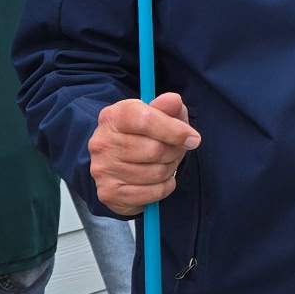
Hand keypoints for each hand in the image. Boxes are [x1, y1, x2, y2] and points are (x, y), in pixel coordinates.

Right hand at [89, 93, 200, 215]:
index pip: (146, 120)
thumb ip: (169, 106)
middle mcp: (102, 142)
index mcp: (113, 116)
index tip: (192, 138)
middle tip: (174, 151)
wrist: (121, 165)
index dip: (175, 130)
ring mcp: (103, 169)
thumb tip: (172, 100)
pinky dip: (164, 187)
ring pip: (156, 173)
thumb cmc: (146, 135)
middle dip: (174, 152)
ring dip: (169, 170)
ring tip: (164, 164)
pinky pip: (152, 193)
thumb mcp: (160, 115)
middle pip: (155, 150)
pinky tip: (158, 180)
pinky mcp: (109, 193)